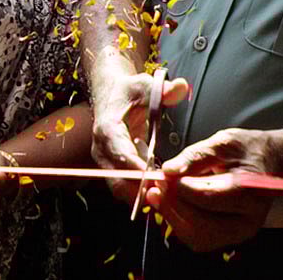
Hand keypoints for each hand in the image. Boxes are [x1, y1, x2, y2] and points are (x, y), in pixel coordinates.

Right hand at [89, 69, 187, 203]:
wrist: (111, 96)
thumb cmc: (128, 92)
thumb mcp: (145, 85)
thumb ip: (163, 89)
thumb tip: (180, 87)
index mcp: (107, 128)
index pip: (120, 154)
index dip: (138, 169)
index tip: (157, 179)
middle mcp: (101, 149)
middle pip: (117, 178)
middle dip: (141, 189)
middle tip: (166, 194)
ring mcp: (105, 161)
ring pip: (119, 188)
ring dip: (142, 194)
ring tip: (166, 196)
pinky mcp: (111, 168)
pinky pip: (124, 187)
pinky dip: (141, 192)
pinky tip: (161, 192)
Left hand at [145, 128, 282, 251]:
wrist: (269, 163)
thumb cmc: (247, 150)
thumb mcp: (222, 142)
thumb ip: (194, 156)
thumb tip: (168, 170)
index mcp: (251, 190)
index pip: (208, 196)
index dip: (180, 188)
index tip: (162, 175)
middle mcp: (248, 219)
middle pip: (201, 224)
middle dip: (173, 206)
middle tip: (156, 185)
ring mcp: (239, 233)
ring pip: (197, 237)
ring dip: (173, 217)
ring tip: (160, 194)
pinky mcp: (229, 237)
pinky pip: (199, 239)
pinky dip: (180, 223)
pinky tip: (172, 204)